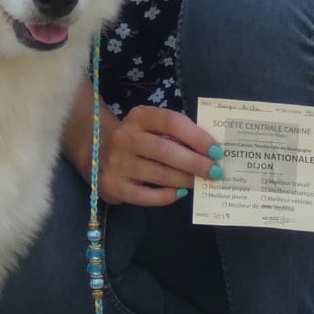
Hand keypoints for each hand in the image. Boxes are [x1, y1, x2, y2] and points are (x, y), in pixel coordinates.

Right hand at [97, 106, 221, 206]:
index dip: (197, 137)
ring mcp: (116, 162)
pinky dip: (165, 196)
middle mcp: (124, 137)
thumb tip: (210, 152)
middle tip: (216, 172)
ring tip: (199, 182)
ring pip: (158, 174)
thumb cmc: (138, 139)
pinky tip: (179, 193)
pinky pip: (144, 195)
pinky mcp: (112, 185)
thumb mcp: (152, 127)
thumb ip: (176, 135)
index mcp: (138, 117)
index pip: (172, 122)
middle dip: (195, 163)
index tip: (217, 150)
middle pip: (166, 150)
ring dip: (184, 180)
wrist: (97, 153)